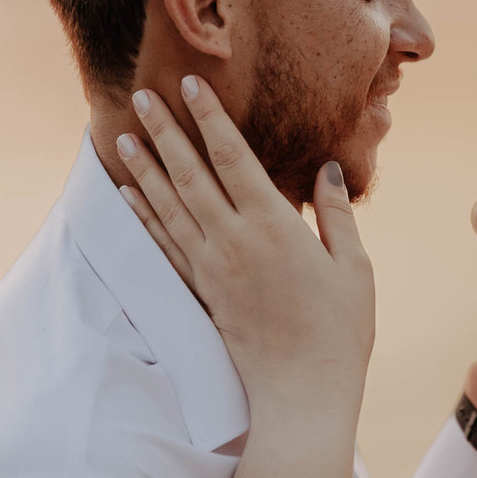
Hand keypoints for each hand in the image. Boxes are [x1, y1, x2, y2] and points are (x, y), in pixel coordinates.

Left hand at [116, 75, 375, 426]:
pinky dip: (145, 217)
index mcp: (273, 227)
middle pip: (190, 175)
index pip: (232, 158)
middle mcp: (233, 241)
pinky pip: (166, 246)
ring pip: (169, 207)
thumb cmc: (339, 330)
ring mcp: (212, 268)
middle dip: (165, 132)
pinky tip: (130, 197)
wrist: (302, 393)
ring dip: (144, 169)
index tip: (191, 84)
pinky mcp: (203, 293)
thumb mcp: (354, 267)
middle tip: (142, 95)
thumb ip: (336, 214)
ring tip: (123, 136)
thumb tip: (326, 168)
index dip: (210, 118)